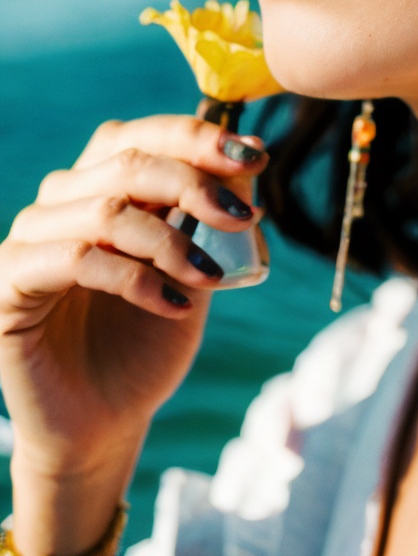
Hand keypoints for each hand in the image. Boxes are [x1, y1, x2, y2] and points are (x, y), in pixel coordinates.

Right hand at [0, 114, 267, 472]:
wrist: (106, 421)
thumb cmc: (149, 338)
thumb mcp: (195, 268)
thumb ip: (210, 216)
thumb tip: (249, 159)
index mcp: (100, 184)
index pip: (143, 135)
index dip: (199, 138)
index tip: (256, 155)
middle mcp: (60, 200)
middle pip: (128, 162)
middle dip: (195, 183)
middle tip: (243, 215)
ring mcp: (30, 238)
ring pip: (107, 212)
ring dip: (172, 240)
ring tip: (211, 276)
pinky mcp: (9, 282)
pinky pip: (77, 261)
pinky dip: (137, 279)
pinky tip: (175, 306)